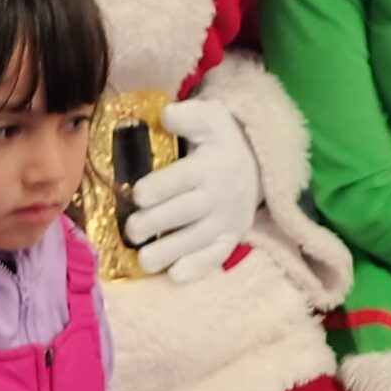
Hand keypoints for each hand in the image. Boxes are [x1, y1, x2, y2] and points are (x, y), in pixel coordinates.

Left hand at [124, 96, 260, 283]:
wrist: (258, 162)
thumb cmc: (220, 139)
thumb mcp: (209, 117)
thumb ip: (187, 115)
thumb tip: (166, 115)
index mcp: (210, 165)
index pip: (182, 178)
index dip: (158, 188)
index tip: (137, 194)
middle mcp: (219, 196)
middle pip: (184, 213)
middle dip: (155, 223)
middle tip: (131, 229)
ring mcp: (226, 221)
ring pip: (196, 241)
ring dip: (168, 252)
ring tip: (143, 259)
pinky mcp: (230, 239)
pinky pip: (214, 257)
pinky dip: (196, 268)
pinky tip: (174, 275)